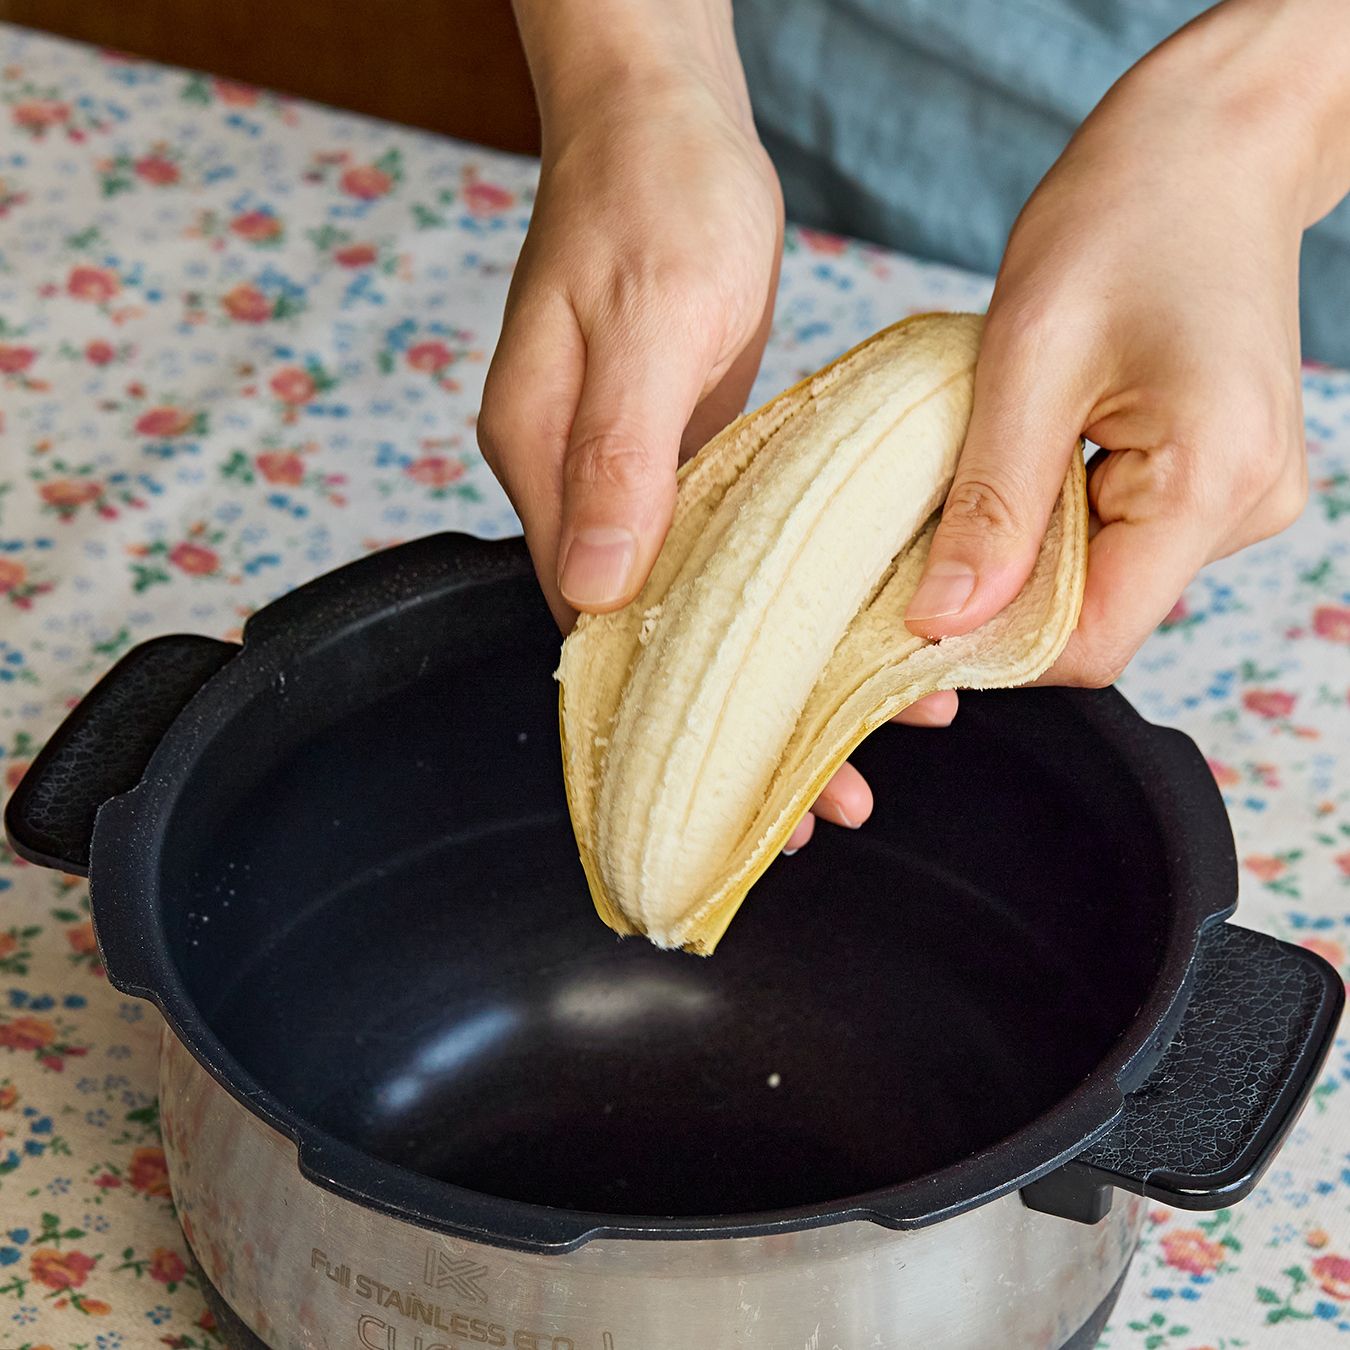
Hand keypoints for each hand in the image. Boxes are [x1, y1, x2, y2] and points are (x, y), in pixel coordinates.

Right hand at [484, 0, 952, 853]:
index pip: (600, 631)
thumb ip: (619, 460)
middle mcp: (582, 489)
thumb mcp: (647, 325)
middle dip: (736, 725)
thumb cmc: (650, 201)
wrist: (663, 121)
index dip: (671, 721)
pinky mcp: (682, 451)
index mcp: (549, 469)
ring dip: (774, 674)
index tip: (750, 793)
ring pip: (697, 605)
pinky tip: (845, 636)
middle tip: (822, 802)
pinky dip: (784, 603)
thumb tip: (601, 588)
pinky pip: (726, 551)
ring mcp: (632, 474)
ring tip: (860, 740)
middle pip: (653, 639)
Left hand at [903, 0, 1349, 688]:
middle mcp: (1244, 508)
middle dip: (997, 593)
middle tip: (920, 532)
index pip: (1088, 644)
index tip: (904, 614)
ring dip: (1023, 546)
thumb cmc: (1122, 217)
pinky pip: (1119, 535)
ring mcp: (1239, 497)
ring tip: (988, 460)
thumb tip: (940, 624)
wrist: (1208, 145)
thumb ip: (990, 505)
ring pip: (1101, 580)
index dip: (989, 645)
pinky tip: (1033, 450)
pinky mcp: (1218, 479)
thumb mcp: (1028, 359)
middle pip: (1093, 618)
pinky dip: (1056, 513)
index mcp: (1210, 483)